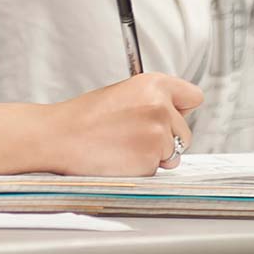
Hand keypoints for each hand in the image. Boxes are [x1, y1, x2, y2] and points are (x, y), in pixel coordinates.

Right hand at [41, 72, 203, 177]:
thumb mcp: (122, 94)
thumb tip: (173, 116)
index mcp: (154, 83)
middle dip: (166, 138)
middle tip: (134, 136)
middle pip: (185, 131)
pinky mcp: (151, 159)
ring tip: (123, 146)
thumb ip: (151, 101)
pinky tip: (120, 158)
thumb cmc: (84, 117)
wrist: (60, 137)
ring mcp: (158, 134)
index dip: (182, 110)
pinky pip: (157, 170)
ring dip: (154, 155)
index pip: (193, 97)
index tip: (173, 117)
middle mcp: (161, 106)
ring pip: (173, 153)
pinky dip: (142, 169)